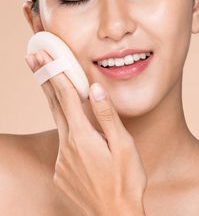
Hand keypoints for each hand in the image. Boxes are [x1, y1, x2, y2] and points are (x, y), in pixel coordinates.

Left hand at [25, 50, 146, 215]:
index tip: (44, 55)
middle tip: (33, 58)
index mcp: (82, 136)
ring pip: (56, 121)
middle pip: (54, 104)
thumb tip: (95, 88)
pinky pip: (61, 143)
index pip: (66, 96)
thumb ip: (107, 116)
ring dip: (52, 99)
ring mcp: (62, 160)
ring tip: (49, 82)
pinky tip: (72, 128)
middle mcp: (66, 146)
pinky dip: (64, 127)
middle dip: (43, 78)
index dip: (55, 72)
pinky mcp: (61, 172)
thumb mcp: (124, 146)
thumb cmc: (126, 181)